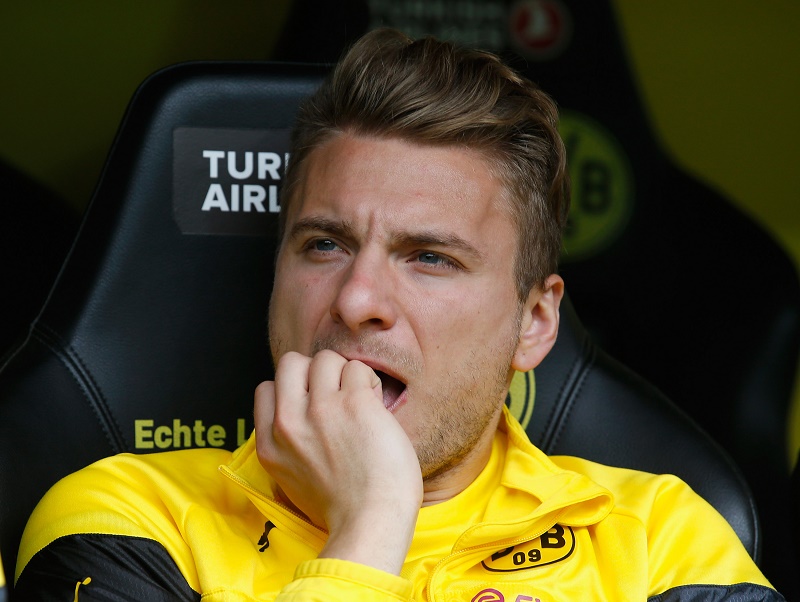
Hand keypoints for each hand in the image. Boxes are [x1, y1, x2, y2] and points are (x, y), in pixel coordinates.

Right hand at [255, 350, 422, 574]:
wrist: (371, 522)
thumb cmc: (343, 508)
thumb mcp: (292, 479)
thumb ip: (288, 445)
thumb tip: (299, 416)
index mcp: (270, 445)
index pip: (266, 389)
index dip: (293, 390)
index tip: (313, 407)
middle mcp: (289, 423)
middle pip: (291, 362)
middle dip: (315, 371)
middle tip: (336, 395)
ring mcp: (320, 410)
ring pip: (326, 358)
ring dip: (346, 374)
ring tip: (360, 401)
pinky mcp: (354, 403)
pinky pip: (358, 369)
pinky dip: (370, 383)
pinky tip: (376, 407)